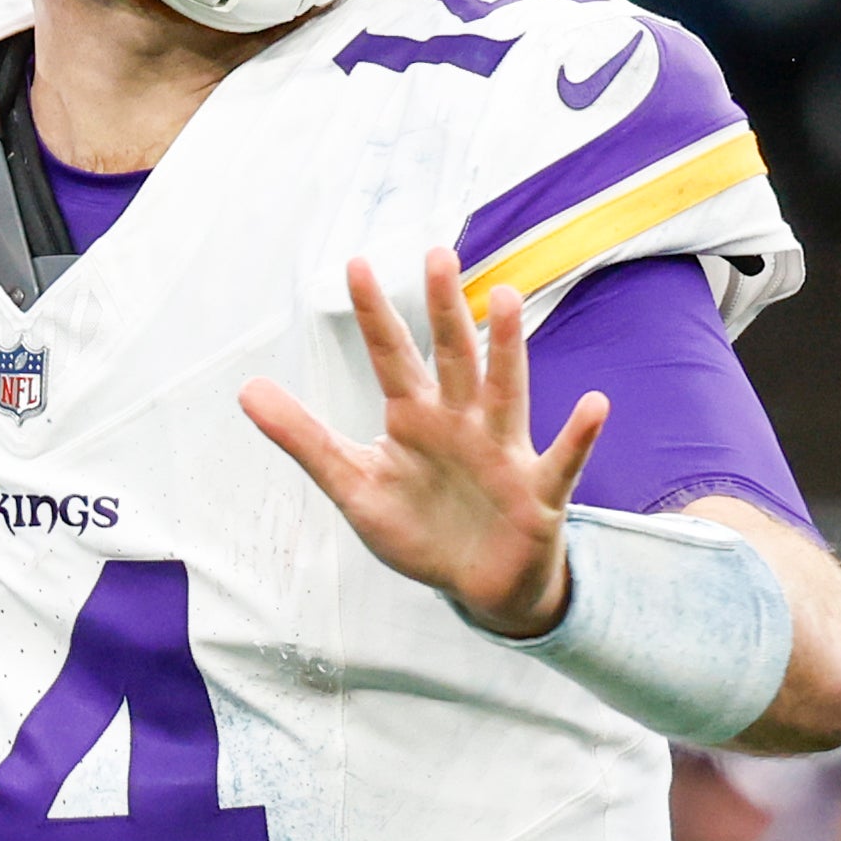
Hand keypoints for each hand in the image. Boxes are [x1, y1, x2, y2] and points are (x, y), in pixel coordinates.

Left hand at [238, 248, 603, 636]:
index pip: (392, 355)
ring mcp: (503, 451)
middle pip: (452, 357)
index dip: (375, 315)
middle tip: (438, 254)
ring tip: (507, 300)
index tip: (356, 263)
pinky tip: (594, 405)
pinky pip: (561, 461)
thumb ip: (305, 439)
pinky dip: (578, 436)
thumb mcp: (354, 486)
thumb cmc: (421, 528)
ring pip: (506, 392)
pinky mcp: (537, 492)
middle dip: (445, 309)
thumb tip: (246, 390)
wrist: (479, 587)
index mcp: (416, 416)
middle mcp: (462, 421)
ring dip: (506, 349)